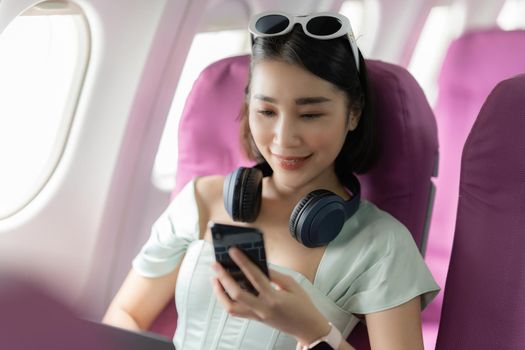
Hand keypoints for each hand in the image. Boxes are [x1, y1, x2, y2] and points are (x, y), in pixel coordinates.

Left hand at [211, 247, 330, 344]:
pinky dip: (226, 300)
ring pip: (231, 307)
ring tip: (215, 278)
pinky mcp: (255, 319)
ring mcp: (257, 316)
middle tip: (216, 264)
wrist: (307, 328)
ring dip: (220, 292)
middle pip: (236, 293)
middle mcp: (262, 308)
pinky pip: (236, 311)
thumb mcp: (292, 285)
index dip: (242, 262)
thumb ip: (274, 274)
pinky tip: (224, 290)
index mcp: (274, 297)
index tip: (233, 251)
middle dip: (223, 277)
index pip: (254, 276)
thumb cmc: (302, 306)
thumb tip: (258, 264)